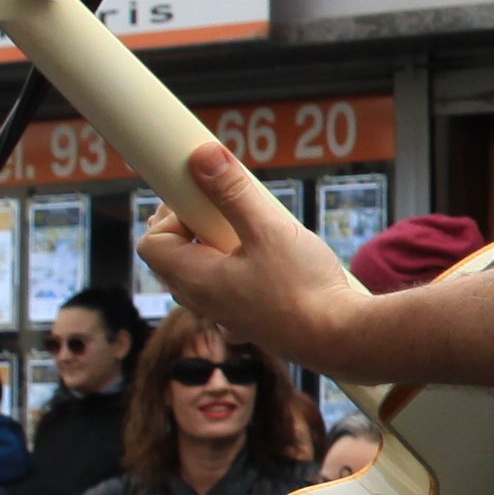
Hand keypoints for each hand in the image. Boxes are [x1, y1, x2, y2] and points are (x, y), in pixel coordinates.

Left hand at [142, 143, 370, 372]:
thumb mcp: (270, 229)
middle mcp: (202, 302)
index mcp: (196, 280)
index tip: (203, 200)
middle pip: (173, 256)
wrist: (341, 337)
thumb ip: (233, 193)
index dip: (169, 215)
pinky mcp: (247, 320)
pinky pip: (224, 288)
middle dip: (191, 225)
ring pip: (199, 272)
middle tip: (225, 207)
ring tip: (250, 229)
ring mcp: (224, 314)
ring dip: (214, 245)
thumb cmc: (305, 288)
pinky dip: (233, 266)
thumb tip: (202, 157)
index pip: (152, 243)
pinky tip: (267, 258)